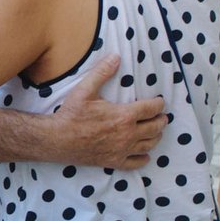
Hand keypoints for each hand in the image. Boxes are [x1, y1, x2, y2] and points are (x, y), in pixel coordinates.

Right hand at [53, 56, 167, 168]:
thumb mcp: (85, 89)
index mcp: (124, 115)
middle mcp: (127, 134)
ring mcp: (122, 150)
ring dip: (156, 137)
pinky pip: (136, 163)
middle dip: (161, 121)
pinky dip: (144, 158)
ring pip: (149, 145)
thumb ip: (102, 72)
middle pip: (154, 128)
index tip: (160, 102)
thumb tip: (115, 57)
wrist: (57, 139)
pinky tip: (145, 155)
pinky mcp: (114, 161)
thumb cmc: (71, 114)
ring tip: (157, 132)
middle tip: (162, 117)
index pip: (151, 109)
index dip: (158, 104)